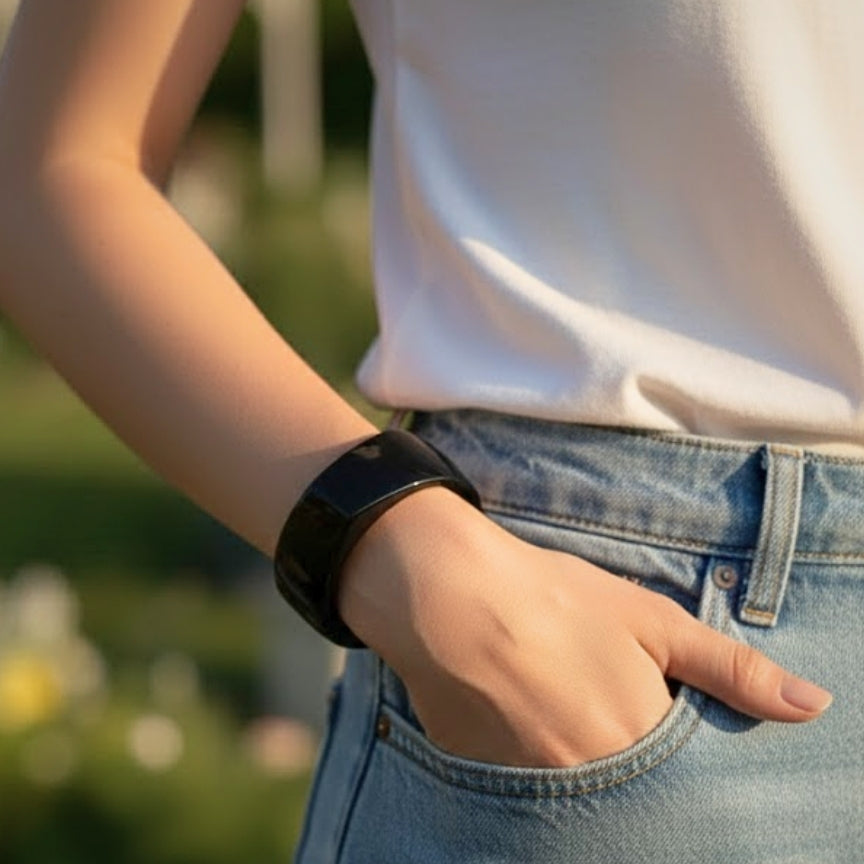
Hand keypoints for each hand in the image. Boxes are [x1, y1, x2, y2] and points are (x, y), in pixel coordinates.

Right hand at [339, 488, 832, 767]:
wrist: (444, 593)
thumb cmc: (553, 598)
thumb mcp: (650, 621)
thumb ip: (730, 670)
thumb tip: (812, 707)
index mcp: (637, 744)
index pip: (683, 780)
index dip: (670, 742)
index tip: (648, 707)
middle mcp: (586, 780)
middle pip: (627, 787)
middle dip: (619, 744)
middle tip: (591, 693)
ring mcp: (528, 787)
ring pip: (573, 787)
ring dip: (573, 748)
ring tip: (551, 692)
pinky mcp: (480, 775)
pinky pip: (519, 780)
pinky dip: (526, 748)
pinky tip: (512, 700)